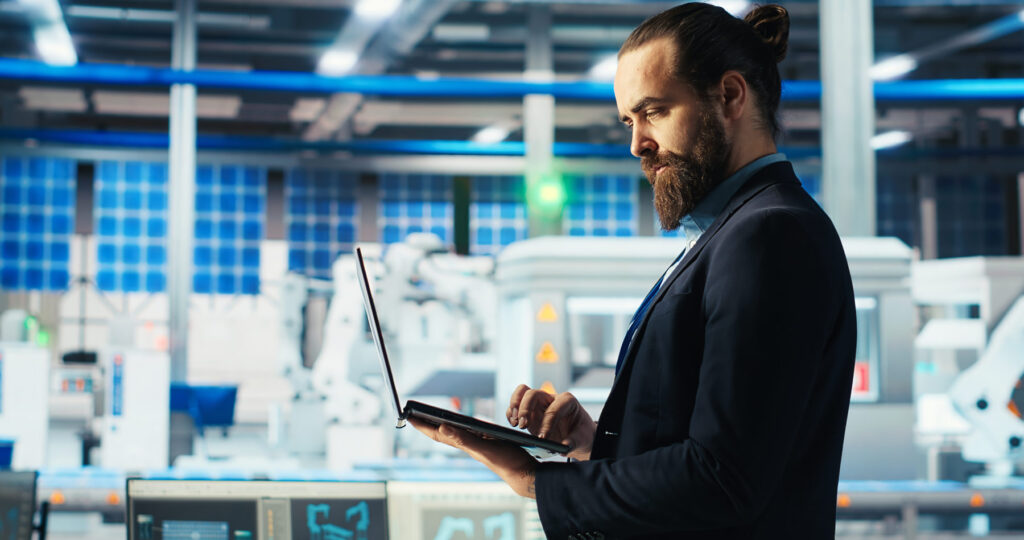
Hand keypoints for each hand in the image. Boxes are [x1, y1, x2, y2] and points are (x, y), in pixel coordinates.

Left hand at [408, 418, 537, 498]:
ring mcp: (476, 444)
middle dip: (427, 423)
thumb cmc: (505, 462)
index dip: (422, 425)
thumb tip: (441, 427)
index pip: (437, 433)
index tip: (409, 415)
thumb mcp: (482, 448)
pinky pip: (466, 432)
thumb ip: (463, 439)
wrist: (522, 473)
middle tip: (414, 414)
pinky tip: (462, 425)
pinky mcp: (486, 443)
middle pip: (441, 432)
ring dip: (441, 424)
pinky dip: (460, 426)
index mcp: (463, 444)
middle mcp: (467, 444)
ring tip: (432, 417)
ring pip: (453, 433)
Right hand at [506, 384, 596, 460]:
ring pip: (522, 392)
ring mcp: (539, 403)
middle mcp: (551, 398)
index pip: (554, 409)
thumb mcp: (583, 439)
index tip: (543, 438)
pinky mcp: (530, 411)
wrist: (577, 435)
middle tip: (523, 426)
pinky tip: (513, 425)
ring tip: (515, 423)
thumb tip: (563, 447)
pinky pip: (516, 404)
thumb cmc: (581, 434)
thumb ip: (574, 442)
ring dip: (515, 405)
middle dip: (526, 409)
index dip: (547, 423)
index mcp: (567, 401)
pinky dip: (511, 412)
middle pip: (533, 394)